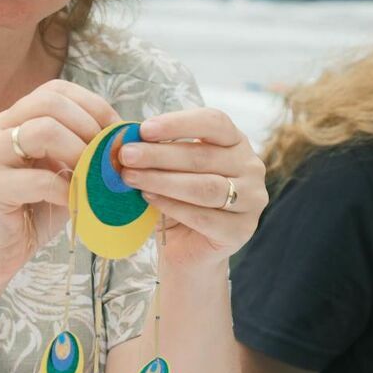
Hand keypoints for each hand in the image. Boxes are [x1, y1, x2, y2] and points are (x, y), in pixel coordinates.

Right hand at [0, 80, 119, 284]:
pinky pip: (40, 178)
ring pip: (43, 130)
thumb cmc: (30, 215)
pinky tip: (76, 203)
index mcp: (10, 121)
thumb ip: (81, 152)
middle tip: (109, 156)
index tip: (117, 133)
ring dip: (80, 153)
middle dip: (90, 126)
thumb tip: (123, 137)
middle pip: (49, 102)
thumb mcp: (61, 174)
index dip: (93, 105)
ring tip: (94, 177)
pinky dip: (67, 190)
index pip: (55, 90)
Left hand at [117, 109, 266, 272]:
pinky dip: (173, 206)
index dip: (179, 124)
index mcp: (235, 141)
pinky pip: (204, 217)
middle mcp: (250, 167)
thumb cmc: (177, 200)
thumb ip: (153, 148)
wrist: (186, 250)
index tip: (144, 129)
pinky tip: (149, 200)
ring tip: (131, 178)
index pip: (214, 122)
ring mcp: (251, 200)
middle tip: (126, 155)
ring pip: (205, 187)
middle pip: (204, 156)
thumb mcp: (166, 167)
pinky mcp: (241, 230)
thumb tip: (120, 130)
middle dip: (159, 155)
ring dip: (163, 181)